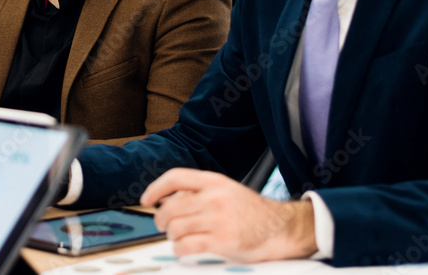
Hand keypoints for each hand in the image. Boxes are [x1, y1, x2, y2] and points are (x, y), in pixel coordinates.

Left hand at [140, 168, 316, 262]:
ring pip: (175, 227)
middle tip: (164, 226)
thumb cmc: (253, 212)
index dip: (156, 188)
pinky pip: (186, 245)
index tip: (146, 199)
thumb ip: (201, 193)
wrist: (281, 229)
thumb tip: (169, 199)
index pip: (176, 177)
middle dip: (161, 219)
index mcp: (215, 182)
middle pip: (170, 207)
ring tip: (179, 237)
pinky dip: (179, 249)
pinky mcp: (222, 241)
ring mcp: (219, 219)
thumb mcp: (227, 191)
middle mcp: (215, 198)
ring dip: (172, 236)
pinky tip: (184, 248)